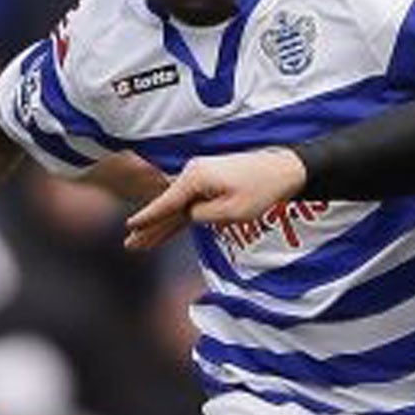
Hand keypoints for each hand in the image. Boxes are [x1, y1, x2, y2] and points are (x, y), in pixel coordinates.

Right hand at [124, 148, 306, 249]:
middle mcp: (193, 174)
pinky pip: (188, 206)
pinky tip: (162, 231)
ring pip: (176, 208)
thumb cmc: (261, 190)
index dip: (149, 218)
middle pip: (167, 207)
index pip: (167, 203)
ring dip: (160, 227)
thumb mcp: (232, 211)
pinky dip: (177, 220)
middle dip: (149, 227)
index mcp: (196, 178)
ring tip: (140, 244)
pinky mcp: (209, 185)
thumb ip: (204, 215)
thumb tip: (190, 215)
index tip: (131, 227)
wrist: (284, 170)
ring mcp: (200, 179)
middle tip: (130, 244)